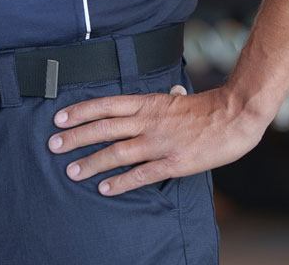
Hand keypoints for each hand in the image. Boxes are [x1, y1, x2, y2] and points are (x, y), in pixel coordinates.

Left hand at [48, 84, 269, 195]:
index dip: (79, 112)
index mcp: (147, 103)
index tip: (59, 119)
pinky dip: (120, 182)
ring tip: (72, 171)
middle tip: (53, 146)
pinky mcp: (174, 162)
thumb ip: (158, 103)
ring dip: (92, 162)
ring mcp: (160, 142)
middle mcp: (148, 121)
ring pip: (117, 152)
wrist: (235, 115)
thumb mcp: (175, 98)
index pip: (105, 105)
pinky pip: (141, 174)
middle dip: (75, 138)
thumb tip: (154, 100)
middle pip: (103, 128)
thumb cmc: (207, 109)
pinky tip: (104, 188)